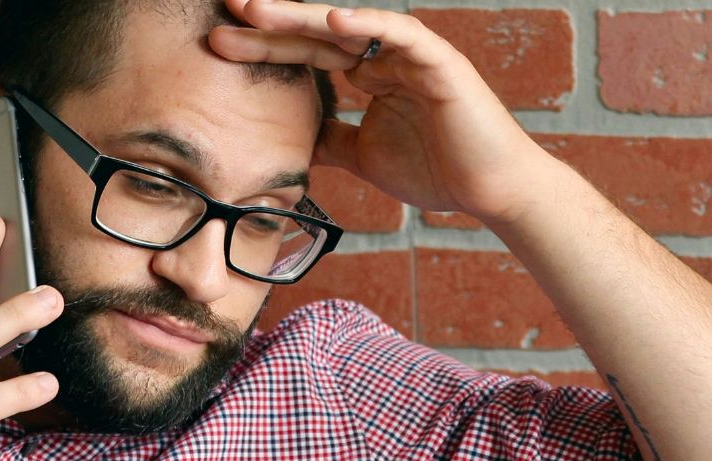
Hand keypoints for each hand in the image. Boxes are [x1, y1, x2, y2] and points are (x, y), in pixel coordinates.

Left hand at [208, 0, 564, 226]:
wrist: (492, 192)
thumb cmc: (439, 173)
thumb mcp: (365, 157)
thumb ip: (332, 141)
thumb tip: (296, 140)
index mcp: (370, 75)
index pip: (308, 54)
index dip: (265, 47)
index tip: (218, 45)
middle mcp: (388, 57)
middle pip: (318, 33)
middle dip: (271, 21)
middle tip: (225, 7)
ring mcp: (413, 56)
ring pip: (352, 26)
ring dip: (304, 15)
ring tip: (258, 8)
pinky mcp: (441, 62)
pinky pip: (401, 34)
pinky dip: (368, 25)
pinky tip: (332, 21)